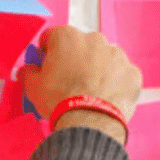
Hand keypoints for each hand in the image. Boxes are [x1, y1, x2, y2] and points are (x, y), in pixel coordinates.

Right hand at [18, 26, 140, 140]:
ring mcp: (117, 55)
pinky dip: (116, 83)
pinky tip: (107, 98)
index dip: (48, 52)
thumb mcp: (33, 87)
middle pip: (81, 46)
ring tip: (91, 93)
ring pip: (104, 58)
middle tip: (71, 82)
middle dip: (76, 60)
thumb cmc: (59, 100)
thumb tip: (28, 70)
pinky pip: (122, 74)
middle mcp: (94, 39)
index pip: (52, 38)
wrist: (90, 122)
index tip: (48, 66)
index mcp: (67, 37)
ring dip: (98, 70)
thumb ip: (29, 73)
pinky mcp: (132, 72)